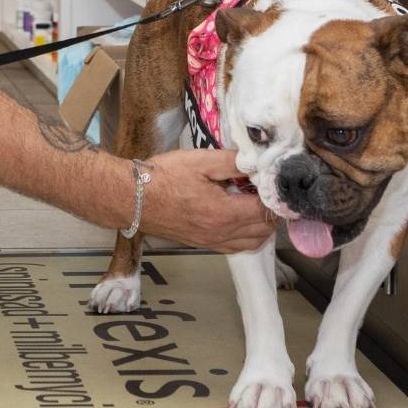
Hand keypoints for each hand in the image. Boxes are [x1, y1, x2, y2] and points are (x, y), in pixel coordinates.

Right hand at [138, 147, 275, 253]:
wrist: (133, 198)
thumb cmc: (164, 177)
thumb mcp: (200, 160)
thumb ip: (233, 162)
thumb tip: (256, 162)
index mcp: (225, 212)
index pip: (265, 211)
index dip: (273, 196)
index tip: (271, 181)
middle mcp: (222, 233)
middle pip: (264, 230)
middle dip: (270, 211)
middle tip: (266, 190)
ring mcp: (212, 242)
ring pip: (253, 243)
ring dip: (261, 226)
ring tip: (255, 204)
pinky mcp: (203, 244)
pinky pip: (236, 247)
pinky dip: (247, 237)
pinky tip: (240, 219)